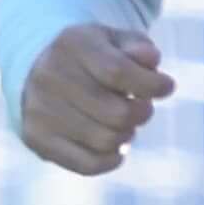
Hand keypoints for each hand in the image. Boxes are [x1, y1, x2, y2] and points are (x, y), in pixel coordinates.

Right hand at [18, 25, 172, 176]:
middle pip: (116, 113)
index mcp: (72, 44)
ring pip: (106, 141)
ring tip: (124, 123)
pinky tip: (116, 146)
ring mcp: (39, 110)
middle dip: (141, 113)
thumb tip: (151, 60)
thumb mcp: (115, 41)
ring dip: (127, 135)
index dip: (151, 84)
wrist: (39, 70)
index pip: (118, 71)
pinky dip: (111, 159)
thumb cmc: (91, 56)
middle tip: (142, 107)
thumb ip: (138, 47)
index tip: (166, 86)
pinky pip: (88, 164)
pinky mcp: (37, 139)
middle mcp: (49, 76)